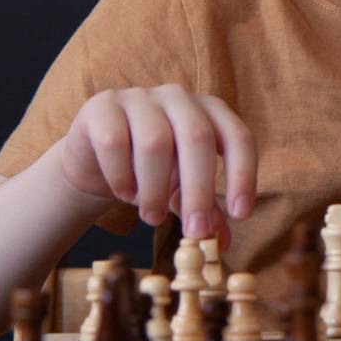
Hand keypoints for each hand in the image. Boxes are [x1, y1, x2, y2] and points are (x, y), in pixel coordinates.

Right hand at [58, 84, 256, 248]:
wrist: (96, 160)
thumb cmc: (150, 173)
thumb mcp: (182, 191)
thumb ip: (205, 211)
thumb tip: (223, 243)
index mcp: (209, 111)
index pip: (237, 137)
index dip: (243, 175)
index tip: (240, 214)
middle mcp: (178, 97)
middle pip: (198, 138)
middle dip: (199, 190)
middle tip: (196, 232)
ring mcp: (139, 97)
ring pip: (155, 142)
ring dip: (155, 191)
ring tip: (152, 218)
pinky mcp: (102, 106)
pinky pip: (114, 143)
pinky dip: (121, 177)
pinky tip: (124, 193)